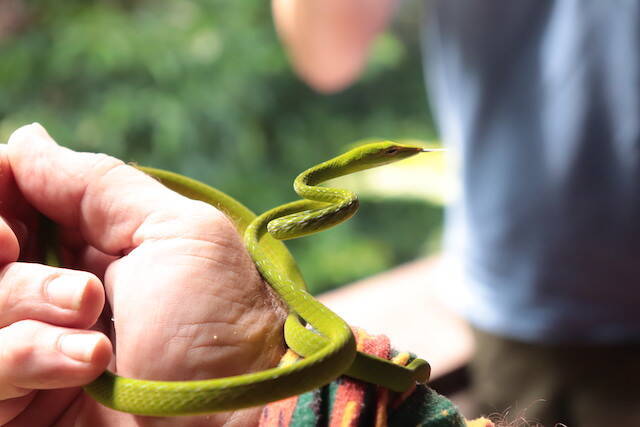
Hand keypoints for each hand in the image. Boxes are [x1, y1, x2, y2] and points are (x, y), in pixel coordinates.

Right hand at [0, 124, 285, 426]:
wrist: (237, 417)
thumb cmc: (222, 322)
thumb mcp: (176, 233)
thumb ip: (97, 185)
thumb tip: (26, 139)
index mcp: (87, 245)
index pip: (10, 200)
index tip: (8, 214)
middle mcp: (50, 295)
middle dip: (3, 252)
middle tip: (27, 257)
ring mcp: (30, 353)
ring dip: (22, 307)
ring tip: (91, 321)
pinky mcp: (17, 406)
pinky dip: (21, 358)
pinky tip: (86, 362)